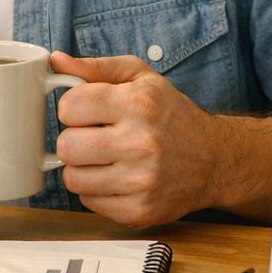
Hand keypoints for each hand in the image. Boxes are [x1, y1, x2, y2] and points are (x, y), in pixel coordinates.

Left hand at [51, 51, 223, 227]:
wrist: (214, 160)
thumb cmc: (170, 114)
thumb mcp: (140, 77)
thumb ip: (95, 67)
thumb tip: (57, 61)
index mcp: (138, 105)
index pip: (69, 107)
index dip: (73, 108)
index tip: (87, 111)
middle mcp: (141, 144)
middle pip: (66, 147)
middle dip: (75, 139)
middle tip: (94, 137)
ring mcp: (141, 182)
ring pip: (72, 179)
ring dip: (83, 168)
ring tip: (105, 158)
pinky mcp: (140, 212)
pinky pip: (89, 201)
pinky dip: (97, 190)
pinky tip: (117, 177)